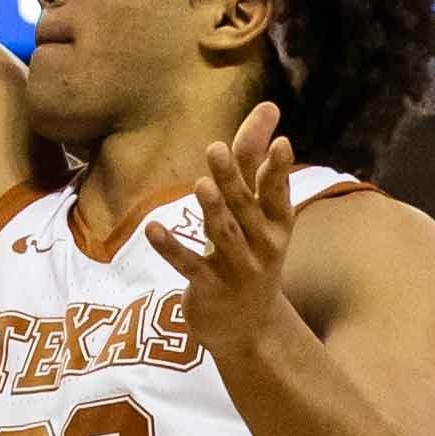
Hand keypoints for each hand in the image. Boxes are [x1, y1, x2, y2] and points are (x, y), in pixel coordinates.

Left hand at [145, 100, 296, 360]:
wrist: (249, 327)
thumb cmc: (253, 253)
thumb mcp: (259, 213)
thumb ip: (254, 162)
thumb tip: (266, 108)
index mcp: (275, 223)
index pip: (275, 190)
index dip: (278, 168)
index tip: (282, 141)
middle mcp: (260, 244)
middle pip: (243, 206)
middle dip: (231, 178)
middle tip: (215, 149)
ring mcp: (235, 267)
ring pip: (222, 235)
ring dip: (211, 210)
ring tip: (200, 185)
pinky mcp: (207, 286)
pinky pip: (188, 265)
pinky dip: (170, 247)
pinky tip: (152, 228)